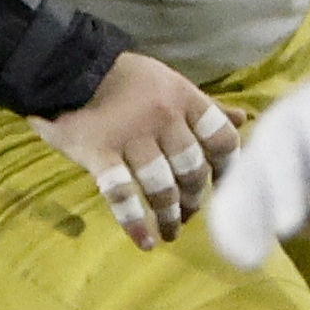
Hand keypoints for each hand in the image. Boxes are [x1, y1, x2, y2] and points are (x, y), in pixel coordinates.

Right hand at [31, 51, 242, 250]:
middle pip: (191, 169)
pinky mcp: (98, 153)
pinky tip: (145, 241)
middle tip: (189, 214)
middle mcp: (163, 118)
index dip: (228, 168)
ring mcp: (130, 137)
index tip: (223, 187)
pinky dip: (134, 221)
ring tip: (170, 232)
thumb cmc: (123, 78)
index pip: (221, 139)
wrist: (65, 67)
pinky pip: (120, 193)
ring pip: (161, 186)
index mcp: (183, 98)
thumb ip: (205, 105)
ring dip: (170, 215)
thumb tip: (244, 119)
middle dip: (195, 198)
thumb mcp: (170, 82)